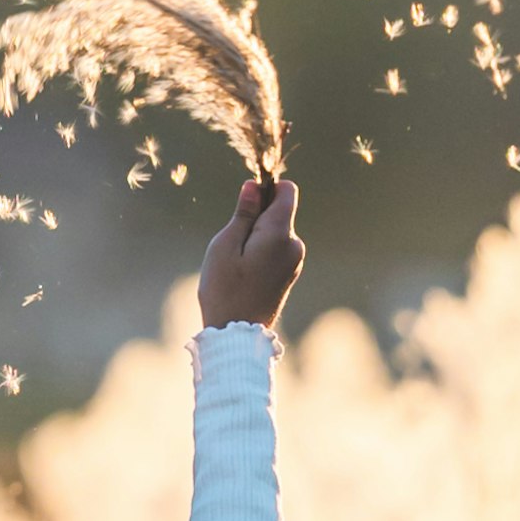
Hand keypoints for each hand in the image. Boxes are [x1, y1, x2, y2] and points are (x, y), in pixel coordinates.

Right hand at [197, 171, 303, 331]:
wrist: (236, 335)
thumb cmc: (224, 290)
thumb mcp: (225, 245)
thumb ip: (244, 213)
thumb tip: (254, 185)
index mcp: (281, 234)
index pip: (287, 191)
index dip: (267, 187)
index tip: (245, 201)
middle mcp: (295, 245)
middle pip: (281, 210)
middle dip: (257, 215)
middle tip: (233, 241)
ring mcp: (294, 261)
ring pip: (277, 230)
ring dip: (257, 234)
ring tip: (236, 261)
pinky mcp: (289, 273)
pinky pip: (277, 248)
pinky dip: (261, 249)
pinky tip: (244, 271)